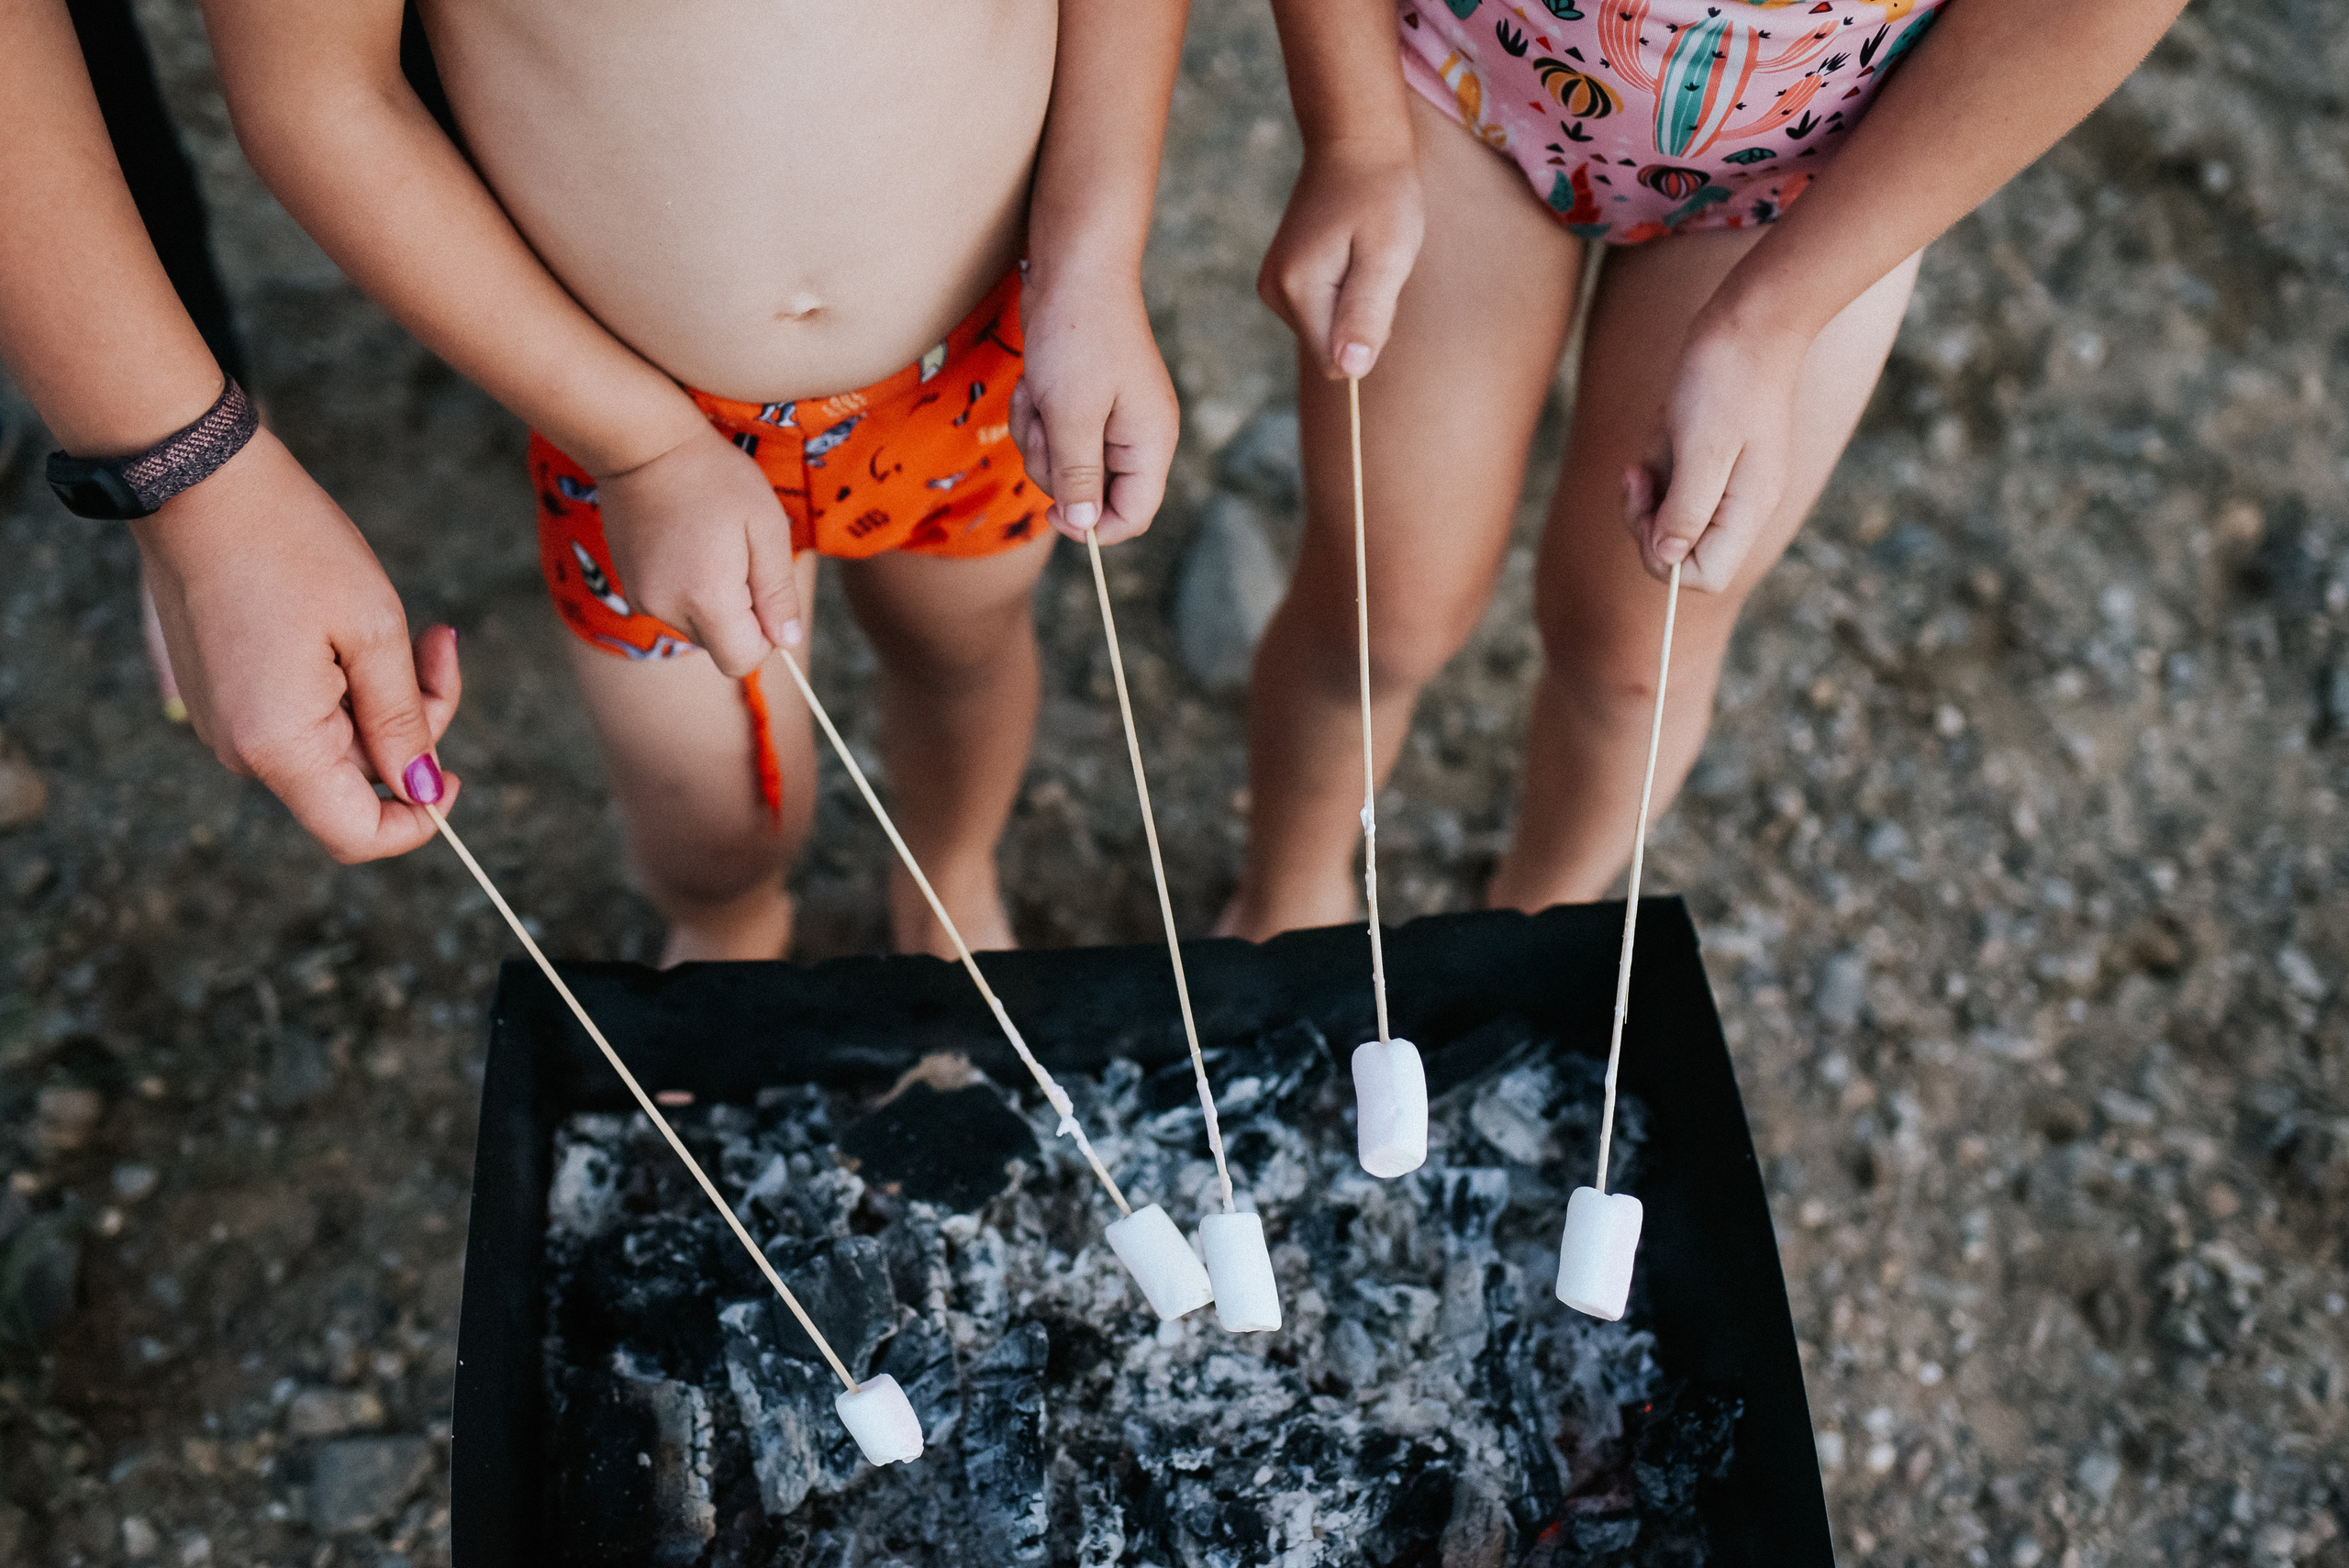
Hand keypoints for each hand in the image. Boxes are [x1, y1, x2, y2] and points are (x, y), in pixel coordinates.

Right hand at [130, 428, 462, 862]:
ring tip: (409, 626)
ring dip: (384, 697)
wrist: (195, 482)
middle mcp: (241, 748)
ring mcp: (224, 723)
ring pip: (336, 744)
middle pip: (356, 782)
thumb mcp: (374, 630)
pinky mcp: (222, 694)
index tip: (454, 774)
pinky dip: (345, 684)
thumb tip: (420, 789)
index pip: (355, 836)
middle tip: (440, 645)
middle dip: (414, 726)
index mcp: (278, 745)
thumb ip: (403, 720)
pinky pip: (301, 715)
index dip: (417, 821)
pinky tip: (355, 626)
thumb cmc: (290, 545)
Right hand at [594, 422, 802, 677]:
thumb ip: (778, 592)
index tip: (763, 591)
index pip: (742, 660)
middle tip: (737, 555)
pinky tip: (686, 544)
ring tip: (709, 543)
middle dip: (740, 615)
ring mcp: (641, 598)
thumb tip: (787, 642)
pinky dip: (687, 588)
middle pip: (719, 646)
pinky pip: (672, 607)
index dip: (764, 636)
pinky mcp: (629, 585)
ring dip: (713, 600)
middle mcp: (667, 608)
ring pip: (696, 627)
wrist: (644, 444)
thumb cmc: (716, 478)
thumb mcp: (766, 528)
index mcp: (707, 597)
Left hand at [1010, 265, 1178, 546]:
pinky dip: (1035, 415)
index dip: (1093, 526)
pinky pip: (1053, 435)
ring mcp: (1111, 418)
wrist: (1072, 270)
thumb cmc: (1078, 337)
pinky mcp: (1085, 403)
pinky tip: (1035, 384)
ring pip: (1063, 464)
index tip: (1051, 513)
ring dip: (1038, 436)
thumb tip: (1083, 527)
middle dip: (1053, 465)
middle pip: (1090, 493)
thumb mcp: (1072, 415)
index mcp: (1150, 443)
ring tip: (1038, 395)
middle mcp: (1137, 435)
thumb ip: (1078, 477)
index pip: (1134, 515)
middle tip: (1042, 425)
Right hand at [1257, 138, 1423, 379]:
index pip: (1337, 363)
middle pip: (1331, 350)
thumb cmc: (1382, 195)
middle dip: (1363, 320)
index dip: (1370, 336)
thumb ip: (1367, 315)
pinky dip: (1344, 292)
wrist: (1354, 144)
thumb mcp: (1388, 255)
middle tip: (1374, 263)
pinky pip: (1321, 313)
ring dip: (1356, 304)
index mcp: (1298, 289)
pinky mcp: (1280, 280)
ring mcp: (1273, 285)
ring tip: (1361, 253)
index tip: (1378, 284)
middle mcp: (1274, 292)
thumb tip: (1350, 372)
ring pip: (1327, 333)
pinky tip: (1348, 254)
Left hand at [1623, 319, 1809, 591]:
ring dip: (1650, 489)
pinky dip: (1658, 464)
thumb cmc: (1725, 378)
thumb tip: (1667, 558)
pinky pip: (1674, 483)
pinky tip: (1662, 432)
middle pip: (1682, 553)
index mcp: (1748, 510)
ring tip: (1653, 447)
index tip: (1648, 511)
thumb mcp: (1700, 448)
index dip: (1664, 558)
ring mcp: (1731, 484)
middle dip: (1647, 522)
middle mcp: (1742, 505)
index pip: (1704, 575)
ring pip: (1672, 518)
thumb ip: (1685, 511)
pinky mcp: (1716, 461)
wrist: (1751, 319)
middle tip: (1637, 476)